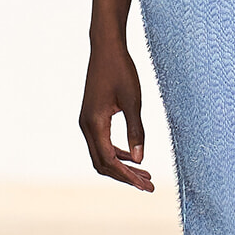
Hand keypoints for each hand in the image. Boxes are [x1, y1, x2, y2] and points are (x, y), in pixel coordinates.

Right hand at [79, 38, 153, 190]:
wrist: (106, 48)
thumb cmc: (121, 71)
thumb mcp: (133, 101)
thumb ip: (137, 131)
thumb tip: (141, 160)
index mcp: (95, 123)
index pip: (110, 161)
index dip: (128, 176)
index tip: (146, 185)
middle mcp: (86, 126)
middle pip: (103, 164)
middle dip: (125, 176)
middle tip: (148, 185)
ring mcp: (87, 122)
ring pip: (102, 155)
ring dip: (122, 167)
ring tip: (145, 175)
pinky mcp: (92, 118)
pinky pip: (102, 144)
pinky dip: (117, 154)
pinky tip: (133, 156)